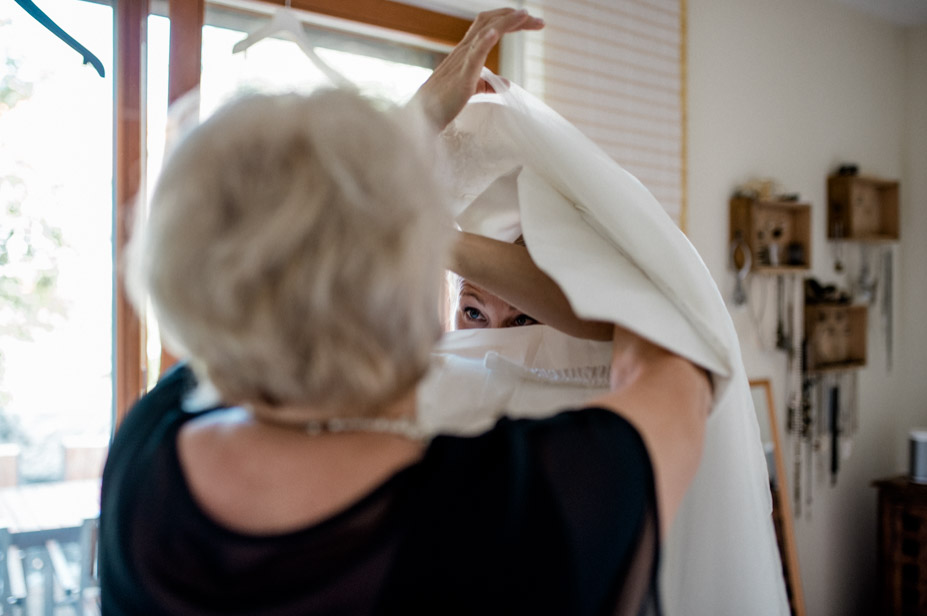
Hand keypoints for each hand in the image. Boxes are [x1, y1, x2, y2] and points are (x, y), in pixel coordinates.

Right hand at [412, 8, 543, 128]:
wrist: (424, 115)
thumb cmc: (444, 102)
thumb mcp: (471, 89)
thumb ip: (488, 84)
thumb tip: (506, 84)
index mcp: (467, 51)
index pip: (490, 26)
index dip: (511, 21)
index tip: (533, 24)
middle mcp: (464, 50)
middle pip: (491, 22)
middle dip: (516, 18)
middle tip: (539, 22)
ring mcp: (462, 61)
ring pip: (484, 32)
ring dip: (506, 22)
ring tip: (525, 16)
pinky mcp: (462, 76)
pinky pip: (473, 55)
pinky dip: (485, 41)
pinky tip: (495, 33)